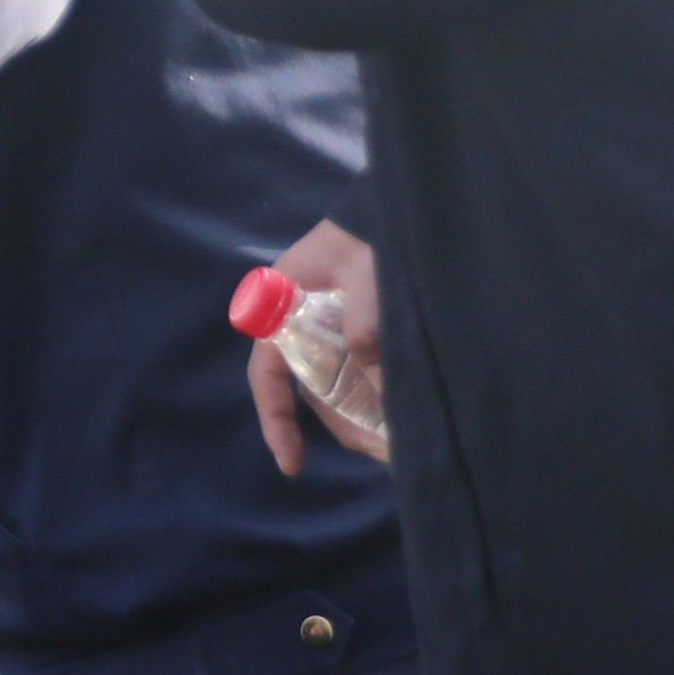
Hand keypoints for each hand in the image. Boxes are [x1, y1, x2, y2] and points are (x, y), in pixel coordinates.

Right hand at [248, 215, 385, 477]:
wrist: (393, 210)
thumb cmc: (366, 233)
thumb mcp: (365, 269)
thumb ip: (366, 317)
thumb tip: (373, 369)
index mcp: (283, 312)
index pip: (268, 376)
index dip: (276, 421)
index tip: (291, 463)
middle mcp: (304, 332)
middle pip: (315, 394)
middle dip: (347, 428)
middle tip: (384, 453)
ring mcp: (334, 337)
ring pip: (342, 392)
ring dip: (367, 418)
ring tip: (400, 445)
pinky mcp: (362, 338)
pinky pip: (365, 378)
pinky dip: (381, 399)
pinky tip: (405, 417)